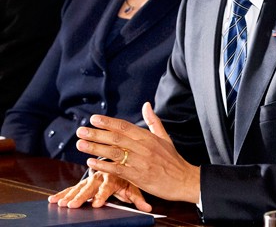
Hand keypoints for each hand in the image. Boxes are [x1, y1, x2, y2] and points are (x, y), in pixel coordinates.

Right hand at [48, 171, 150, 211]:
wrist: (120, 156)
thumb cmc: (128, 174)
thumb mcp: (134, 184)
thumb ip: (138, 196)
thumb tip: (148, 208)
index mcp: (114, 174)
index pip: (108, 186)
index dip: (103, 195)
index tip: (97, 204)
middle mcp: (101, 175)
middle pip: (90, 187)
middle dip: (82, 197)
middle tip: (73, 205)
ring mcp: (91, 178)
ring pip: (79, 187)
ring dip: (69, 195)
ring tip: (59, 204)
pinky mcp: (85, 181)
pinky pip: (73, 187)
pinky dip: (63, 193)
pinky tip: (52, 200)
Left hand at [74, 102, 199, 203]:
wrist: (184, 180)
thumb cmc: (173, 160)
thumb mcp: (165, 137)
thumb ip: (153, 121)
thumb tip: (146, 105)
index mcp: (148, 137)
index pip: (125, 126)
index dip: (108, 122)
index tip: (94, 118)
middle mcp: (143, 147)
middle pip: (116, 138)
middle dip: (96, 134)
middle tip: (80, 131)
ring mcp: (140, 162)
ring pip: (114, 153)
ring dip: (95, 148)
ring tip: (81, 144)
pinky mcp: (138, 177)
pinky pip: (118, 170)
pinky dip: (104, 166)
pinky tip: (91, 163)